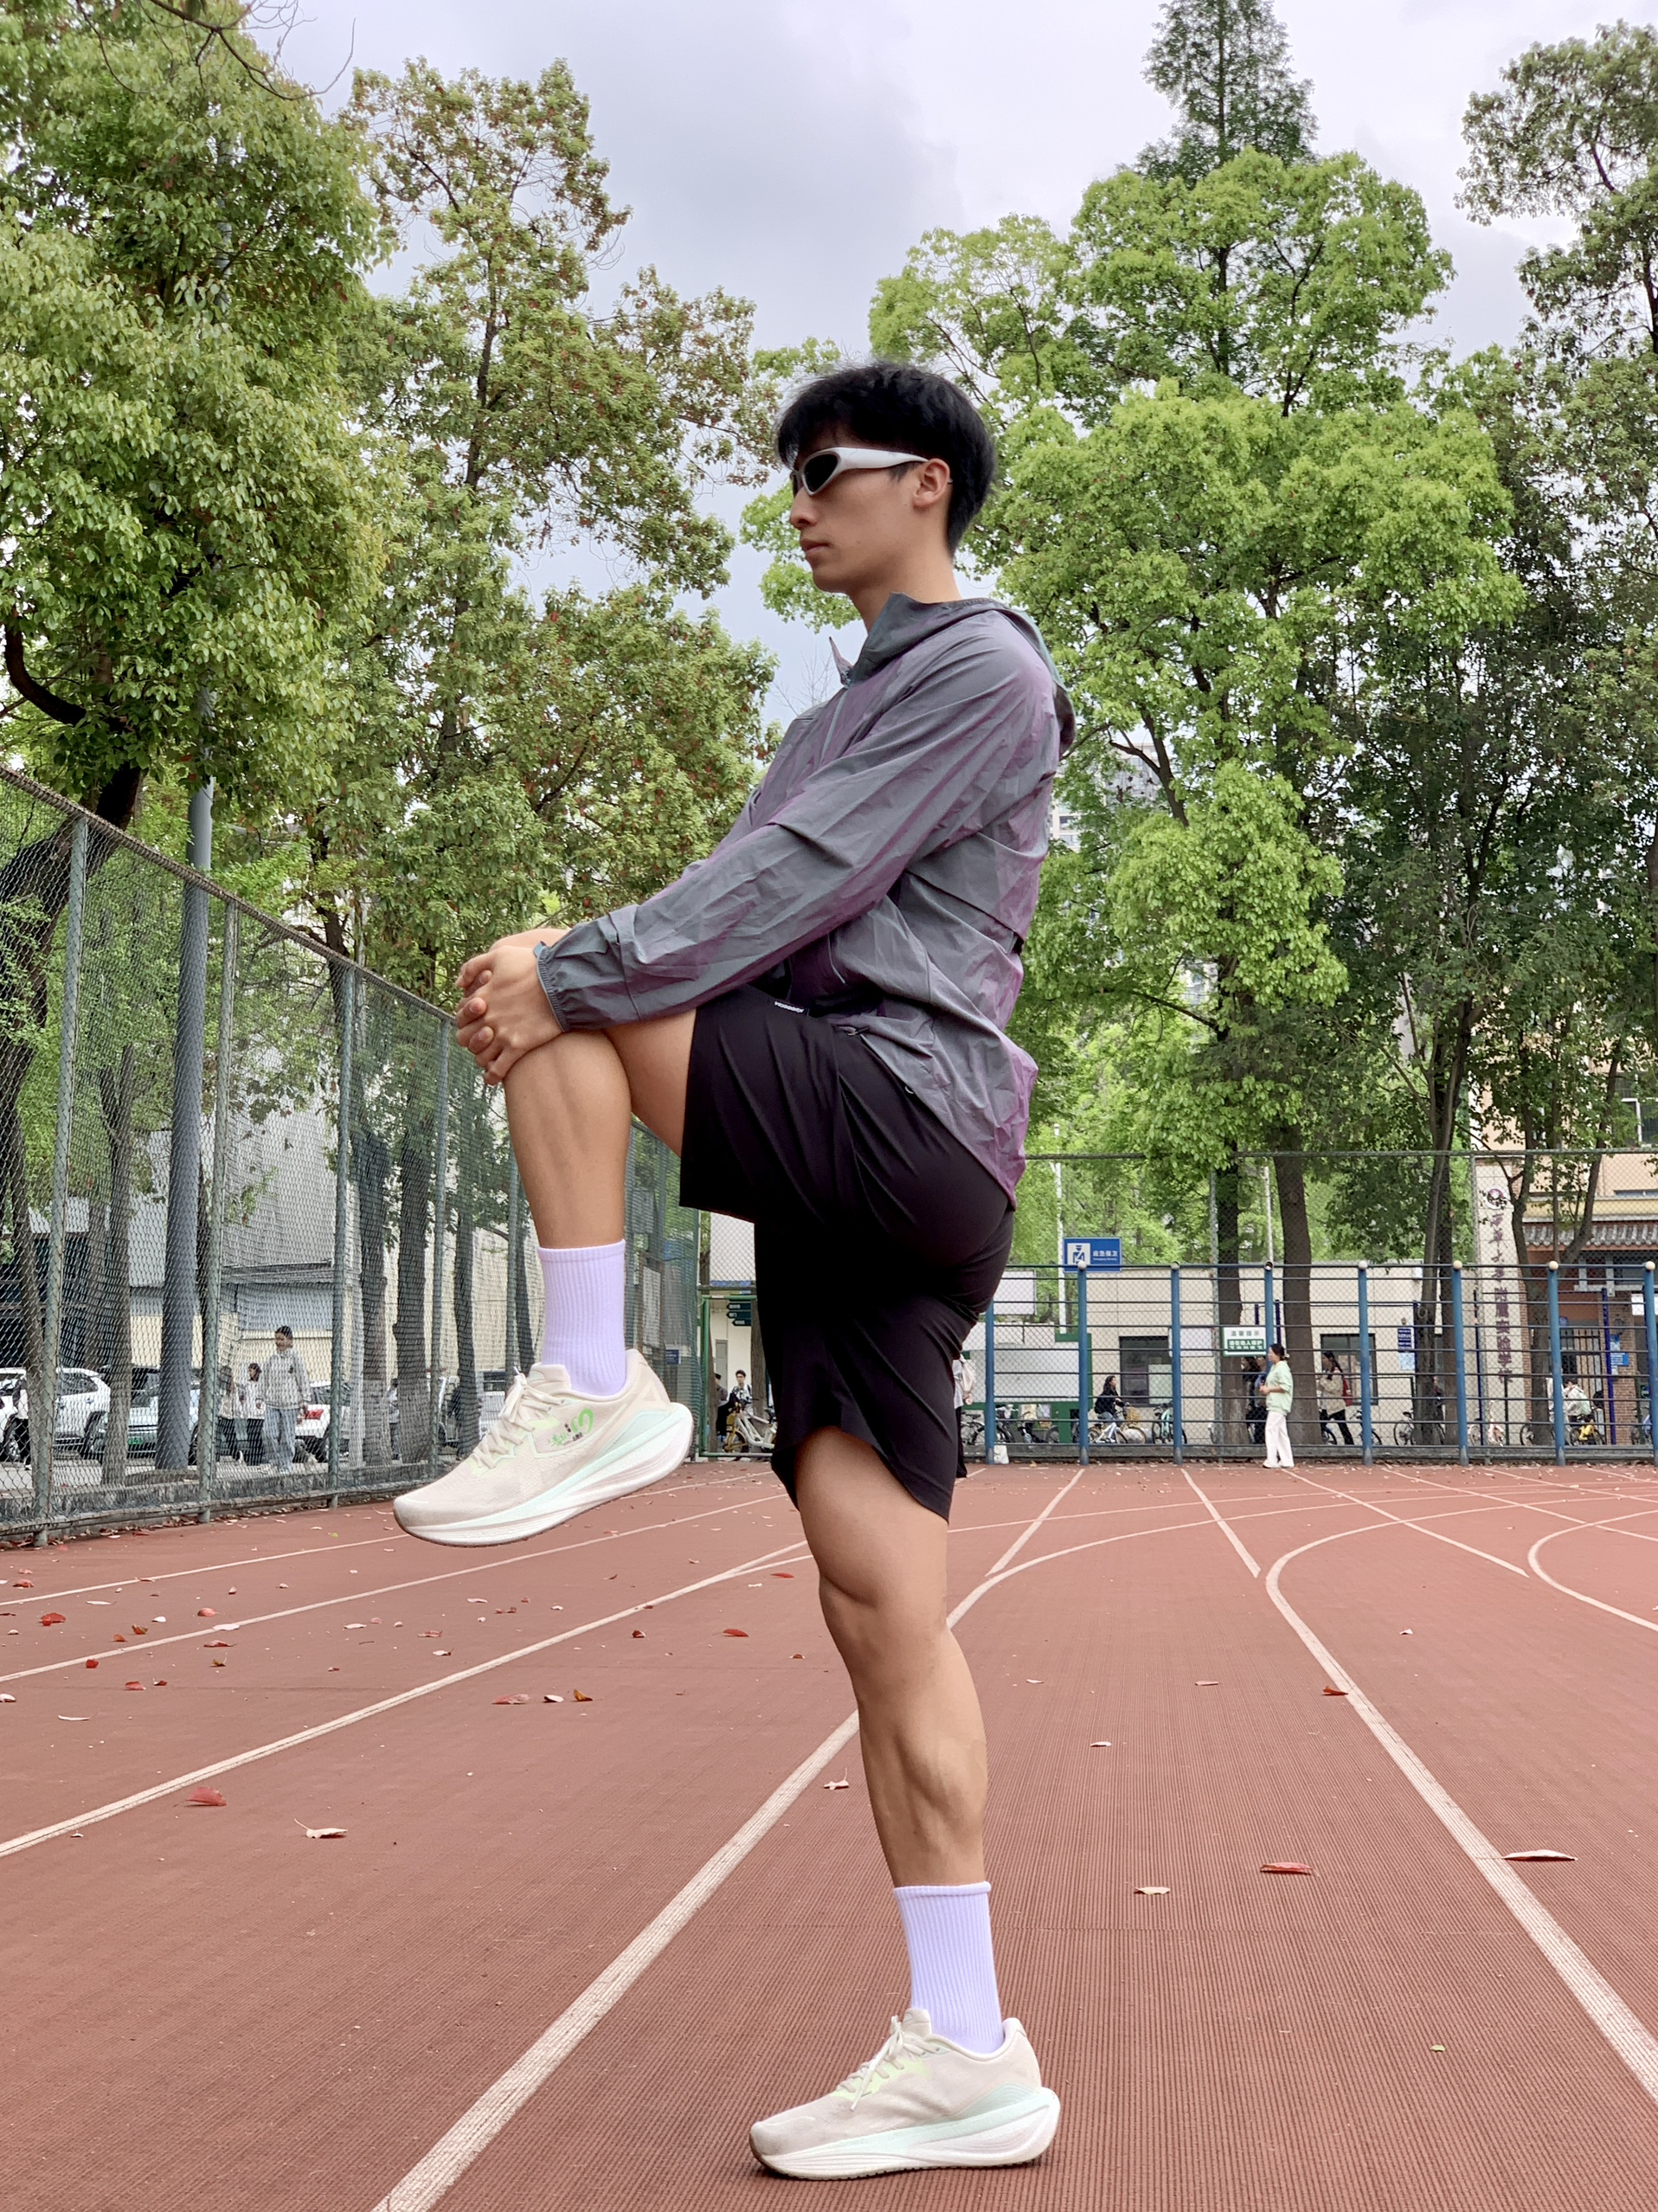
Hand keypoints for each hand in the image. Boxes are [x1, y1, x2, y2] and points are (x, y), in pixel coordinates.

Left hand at [455, 928, 568, 1084]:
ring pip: (480, 1056)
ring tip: (490, 1056)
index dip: (465, 1019)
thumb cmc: (533, 966)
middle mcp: (488, 1018)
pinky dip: (492, 1076)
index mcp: (482, 997)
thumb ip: (473, 966)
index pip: (460, 1015)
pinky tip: (493, 1077)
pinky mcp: (518, 1046)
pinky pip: (498, 1069)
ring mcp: (502, 1034)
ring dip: (482, 1057)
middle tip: (481, 1039)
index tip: (476, 1020)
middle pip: (465, 1038)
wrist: (562, 982)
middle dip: (470, 1040)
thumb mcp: (500, 955)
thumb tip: (459, 984)